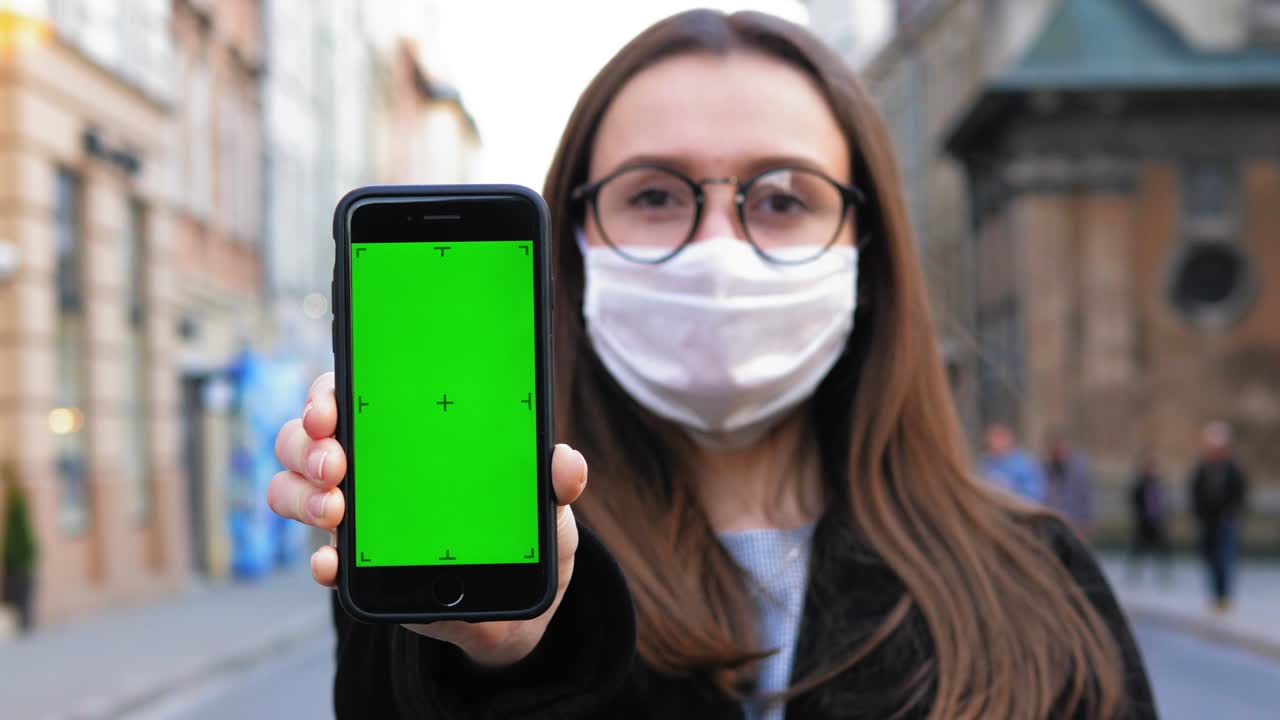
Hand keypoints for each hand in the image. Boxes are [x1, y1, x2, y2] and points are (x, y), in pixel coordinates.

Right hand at [268, 372, 589, 666]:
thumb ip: (555, 480)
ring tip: (335, 509)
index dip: (326, 390)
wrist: (510, 602)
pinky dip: (320, 560)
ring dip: (302, 496)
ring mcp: (353, 512)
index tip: (330, 404)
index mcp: (405, 429)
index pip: (349, 391)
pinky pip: (320, 556)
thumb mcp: (543, 503)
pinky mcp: (356, 563)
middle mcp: (366, 463)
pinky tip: (332, 564)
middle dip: (307, 445)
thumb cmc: (517, 529)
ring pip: (292, 489)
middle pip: (303, 437)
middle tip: (335, 464)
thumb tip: (565, 462)